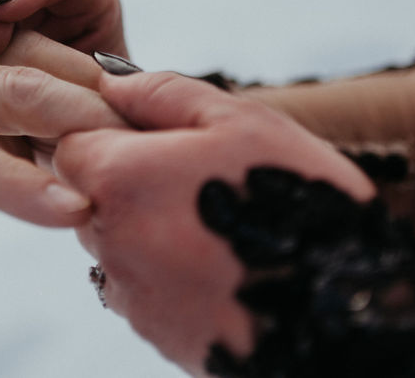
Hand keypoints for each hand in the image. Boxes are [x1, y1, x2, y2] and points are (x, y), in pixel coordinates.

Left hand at [0, 28, 125, 355]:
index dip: (8, 184)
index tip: (70, 209)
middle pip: (6, 94)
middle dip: (76, 124)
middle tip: (143, 155)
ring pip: (25, 61)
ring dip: (86, 88)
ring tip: (149, 121)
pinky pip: (18, 49)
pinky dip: (69, 67)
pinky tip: (115, 91)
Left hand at [53, 71, 373, 374]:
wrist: (343, 311)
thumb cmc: (298, 204)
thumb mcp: (241, 121)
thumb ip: (164, 94)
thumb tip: (112, 84)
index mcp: (121, 178)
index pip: (71, 145)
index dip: (109, 136)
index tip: (155, 140)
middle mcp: (110, 238)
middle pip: (89, 195)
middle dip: (130, 181)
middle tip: (199, 180)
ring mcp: (130, 290)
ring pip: (113, 242)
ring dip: (148, 226)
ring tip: (217, 223)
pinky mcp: (154, 330)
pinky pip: (140, 286)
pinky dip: (166, 270)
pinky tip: (218, 262)